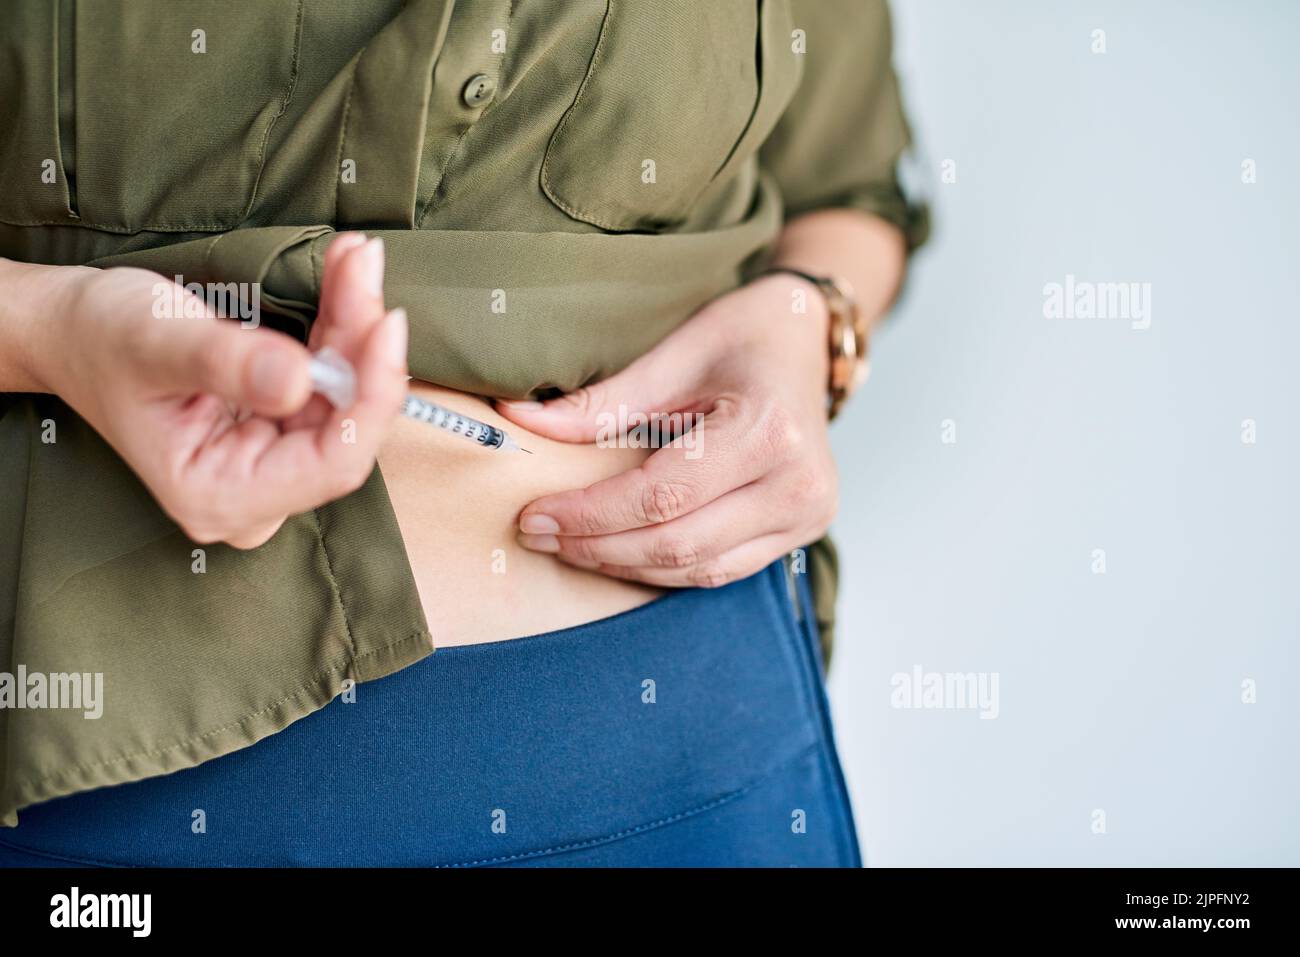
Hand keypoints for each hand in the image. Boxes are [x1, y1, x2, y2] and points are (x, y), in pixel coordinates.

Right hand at [39, 233, 406, 547]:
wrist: (69, 328)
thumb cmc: (97, 340)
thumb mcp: (157, 343)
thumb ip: (228, 365)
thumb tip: (299, 382)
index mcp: (222, 495)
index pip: (333, 464)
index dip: (371, 398)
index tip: (386, 324)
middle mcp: (255, 490)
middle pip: (346, 424)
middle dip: (362, 344)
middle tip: (363, 267)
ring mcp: (270, 460)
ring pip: (345, 394)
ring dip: (355, 322)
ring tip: (355, 258)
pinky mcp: (279, 425)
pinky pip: (330, 376)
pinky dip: (341, 323)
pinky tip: (347, 271)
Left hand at [497, 273, 838, 587]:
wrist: (806, 340)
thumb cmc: (744, 337)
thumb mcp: (673, 355)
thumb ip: (601, 403)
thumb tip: (520, 424)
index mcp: (768, 431)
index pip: (662, 495)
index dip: (591, 514)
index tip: (534, 515)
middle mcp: (799, 483)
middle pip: (679, 541)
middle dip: (599, 546)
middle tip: (538, 535)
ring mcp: (808, 515)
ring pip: (699, 568)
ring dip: (626, 564)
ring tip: (570, 546)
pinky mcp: (803, 532)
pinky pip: (722, 570)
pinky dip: (665, 567)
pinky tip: (619, 552)